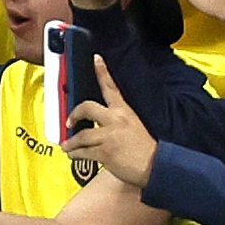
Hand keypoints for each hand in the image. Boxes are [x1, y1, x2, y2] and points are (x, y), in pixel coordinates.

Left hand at [60, 51, 154, 186]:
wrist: (158, 166)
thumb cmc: (147, 149)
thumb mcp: (135, 127)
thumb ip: (118, 122)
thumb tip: (100, 125)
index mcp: (125, 112)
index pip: (111, 88)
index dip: (102, 72)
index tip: (95, 58)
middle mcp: (115, 120)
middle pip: (87, 108)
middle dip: (74, 114)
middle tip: (69, 122)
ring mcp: (109, 137)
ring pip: (81, 135)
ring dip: (71, 142)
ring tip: (67, 146)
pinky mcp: (105, 153)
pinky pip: (83, 152)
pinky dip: (75, 154)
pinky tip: (73, 155)